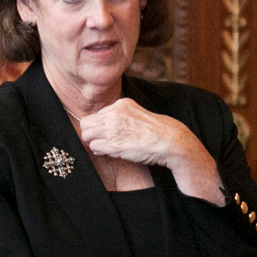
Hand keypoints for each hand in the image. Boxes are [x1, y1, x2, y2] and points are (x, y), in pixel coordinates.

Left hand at [77, 99, 222, 203]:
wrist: (170, 141)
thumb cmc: (156, 132)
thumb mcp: (137, 114)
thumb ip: (121, 115)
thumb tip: (103, 125)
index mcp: (121, 104)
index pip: (96, 114)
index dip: (99, 126)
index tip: (106, 133)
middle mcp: (115, 113)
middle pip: (86, 123)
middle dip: (91, 134)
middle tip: (102, 142)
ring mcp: (113, 128)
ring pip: (86, 135)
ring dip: (95, 142)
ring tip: (108, 147)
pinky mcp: (113, 143)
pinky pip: (94, 147)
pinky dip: (100, 151)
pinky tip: (112, 152)